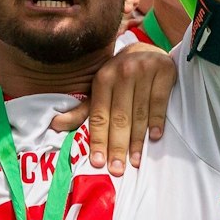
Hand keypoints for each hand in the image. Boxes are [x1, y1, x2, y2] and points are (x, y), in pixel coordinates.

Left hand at [53, 41, 175, 173]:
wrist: (147, 50)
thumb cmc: (120, 77)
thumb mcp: (100, 90)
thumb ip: (82, 110)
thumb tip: (55, 125)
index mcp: (102, 79)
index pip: (99, 116)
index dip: (98, 140)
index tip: (99, 162)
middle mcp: (122, 73)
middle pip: (119, 117)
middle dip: (117, 146)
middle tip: (117, 169)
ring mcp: (144, 71)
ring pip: (139, 113)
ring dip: (137, 140)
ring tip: (135, 161)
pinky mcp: (164, 71)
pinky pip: (159, 101)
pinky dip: (156, 121)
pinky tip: (154, 137)